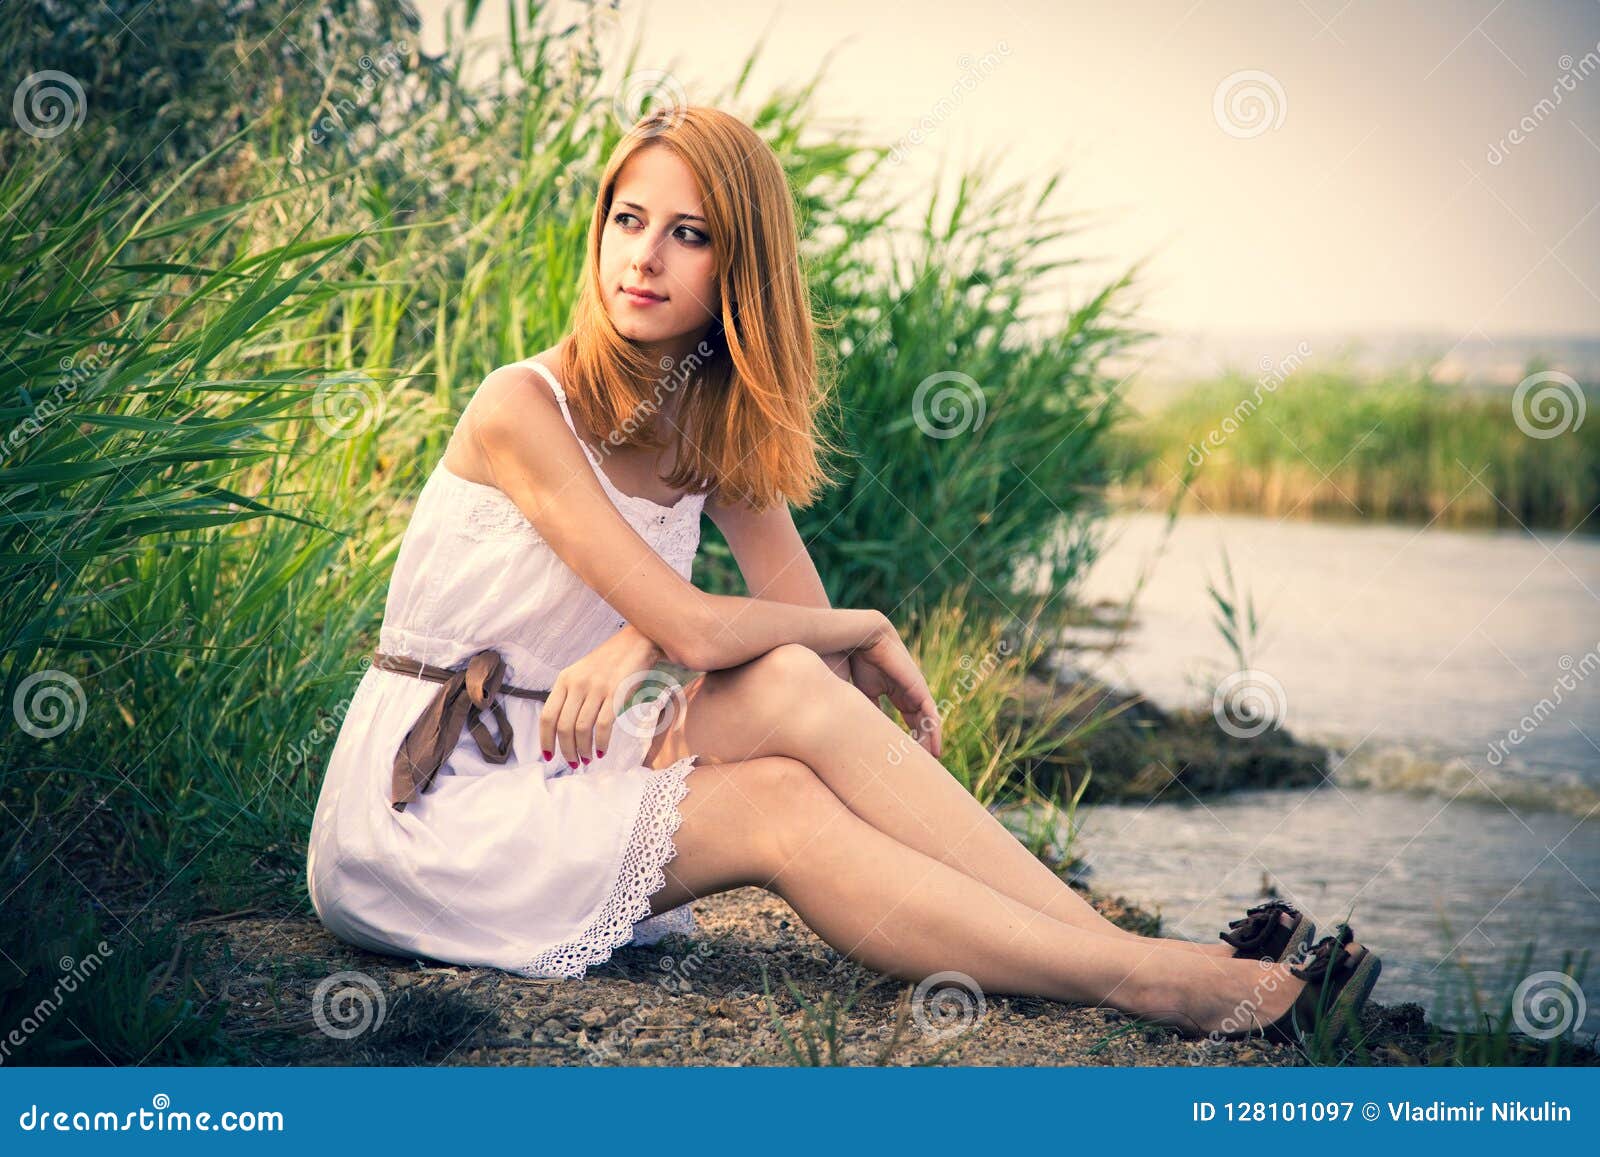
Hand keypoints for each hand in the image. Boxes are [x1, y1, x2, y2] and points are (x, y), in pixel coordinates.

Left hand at [540, 625, 662, 767]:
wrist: (636, 642)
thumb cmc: (609, 662)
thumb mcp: (581, 673)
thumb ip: (570, 695)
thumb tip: (562, 730)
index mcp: (564, 680)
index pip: (547, 716)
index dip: (545, 740)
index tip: (549, 755)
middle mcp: (577, 684)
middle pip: (564, 727)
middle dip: (567, 750)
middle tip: (573, 763)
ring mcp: (597, 688)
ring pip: (582, 728)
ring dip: (583, 749)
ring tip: (586, 759)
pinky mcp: (616, 693)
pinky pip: (603, 725)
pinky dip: (601, 743)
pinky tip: (601, 751)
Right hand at [847, 614, 941, 757]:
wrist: (841, 635)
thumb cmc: (832, 660)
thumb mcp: (845, 695)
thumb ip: (855, 714)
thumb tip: (854, 743)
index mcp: (876, 684)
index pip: (890, 717)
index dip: (894, 739)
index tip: (894, 761)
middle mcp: (895, 682)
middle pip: (912, 717)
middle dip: (916, 741)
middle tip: (919, 767)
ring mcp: (906, 679)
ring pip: (922, 715)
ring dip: (927, 738)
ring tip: (929, 761)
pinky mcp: (915, 680)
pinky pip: (928, 708)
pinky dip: (931, 728)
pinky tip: (932, 748)